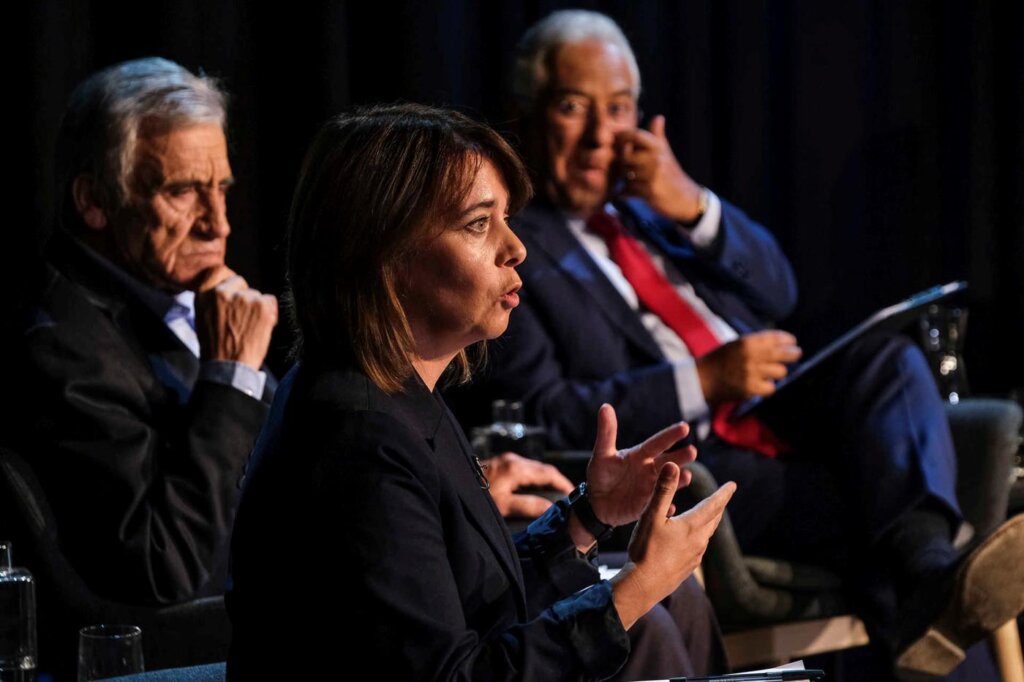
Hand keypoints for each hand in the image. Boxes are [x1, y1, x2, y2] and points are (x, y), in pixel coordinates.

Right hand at [195, 266, 277, 369]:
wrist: (228, 366)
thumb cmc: (215, 347)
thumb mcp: (202, 318)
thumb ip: (212, 300)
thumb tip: (226, 289)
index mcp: (206, 294)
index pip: (222, 275)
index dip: (232, 288)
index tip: (235, 298)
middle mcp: (225, 292)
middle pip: (243, 285)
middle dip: (245, 299)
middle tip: (243, 319)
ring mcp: (245, 298)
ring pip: (257, 295)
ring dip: (257, 308)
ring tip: (250, 327)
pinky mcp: (262, 306)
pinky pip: (271, 301)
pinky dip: (270, 313)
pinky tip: (261, 326)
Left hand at [485, 452, 574, 518]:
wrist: (452, 484)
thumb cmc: (477, 496)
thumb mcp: (504, 505)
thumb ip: (529, 506)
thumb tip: (551, 509)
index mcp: (517, 468)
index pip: (549, 473)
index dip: (564, 484)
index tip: (574, 494)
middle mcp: (514, 460)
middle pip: (543, 469)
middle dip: (557, 481)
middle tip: (567, 496)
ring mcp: (506, 460)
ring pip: (534, 468)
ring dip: (545, 479)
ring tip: (554, 494)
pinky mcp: (500, 464)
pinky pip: (524, 469)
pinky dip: (533, 478)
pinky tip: (534, 489)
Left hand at [585, 404, 697, 528]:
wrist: (596, 502)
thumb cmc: (601, 474)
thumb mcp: (602, 454)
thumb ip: (606, 432)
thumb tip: (605, 406)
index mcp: (641, 455)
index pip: (657, 443)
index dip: (670, 435)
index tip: (684, 427)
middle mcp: (650, 470)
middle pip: (668, 462)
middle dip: (680, 457)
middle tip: (692, 451)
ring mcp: (651, 488)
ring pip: (667, 482)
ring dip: (677, 480)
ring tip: (687, 476)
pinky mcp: (648, 506)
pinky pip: (658, 505)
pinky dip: (664, 506)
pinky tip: (670, 507)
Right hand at [611, 463, 735, 628]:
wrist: (643, 586)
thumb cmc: (645, 550)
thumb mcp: (651, 516)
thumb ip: (663, 490)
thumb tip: (674, 465)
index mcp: (692, 526)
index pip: (713, 505)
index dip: (723, 494)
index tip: (733, 485)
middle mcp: (698, 541)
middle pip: (713, 520)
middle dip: (718, 506)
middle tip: (723, 497)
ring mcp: (695, 556)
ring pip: (707, 534)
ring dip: (710, 522)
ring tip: (710, 516)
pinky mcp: (688, 567)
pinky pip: (698, 548)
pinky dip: (699, 537)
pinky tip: (692, 541)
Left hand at [616, 115, 703, 222]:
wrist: (685, 198)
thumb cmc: (671, 174)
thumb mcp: (666, 152)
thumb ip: (658, 135)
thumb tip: (658, 117)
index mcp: (658, 147)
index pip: (636, 135)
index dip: (623, 136)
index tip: (616, 141)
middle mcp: (656, 159)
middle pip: (625, 156)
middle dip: (622, 164)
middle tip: (625, 169)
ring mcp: (653, 175)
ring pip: (625, 174)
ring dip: (624, 179)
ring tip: (630, 181)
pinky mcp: (649, 191)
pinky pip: (627, 189)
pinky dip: (625, 193)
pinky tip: (628, 193)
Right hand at [696, 331, 801, 404]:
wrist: (703, 378)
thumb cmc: (720, 360)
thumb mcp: (736, 344)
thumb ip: (756, 343)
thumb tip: (781, 344)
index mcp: (747, 342)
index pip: (775, 338)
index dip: (787, 340)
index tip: (792, 342)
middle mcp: (751, 356)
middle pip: (783, 354)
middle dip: (793, 353)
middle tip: (796, 354)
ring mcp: (751, 373)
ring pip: (780, 372)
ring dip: (777, 372)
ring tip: (770, 372)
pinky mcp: (750, 388)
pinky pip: (771, 388)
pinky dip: (768, 386)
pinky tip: (761, 384)